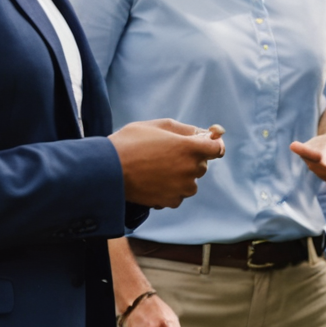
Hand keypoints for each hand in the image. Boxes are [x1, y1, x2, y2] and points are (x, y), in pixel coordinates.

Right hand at [111, 119, 225, 207]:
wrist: (107, 170)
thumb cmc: (130, 143)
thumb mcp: (158, 126)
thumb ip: (185, 130)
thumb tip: (206, 134)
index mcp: (189, 147)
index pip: (217, 149)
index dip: (213, 146)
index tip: (206, 145)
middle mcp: (189, 169)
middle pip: (202, 165)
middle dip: (191, 159)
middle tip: (166, 154)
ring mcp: (181, 187)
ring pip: (191, 182)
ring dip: (181, 177)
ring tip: (157, 169)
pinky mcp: (170, 201)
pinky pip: (178, 196)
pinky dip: (170, 190)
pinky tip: (153, 182)